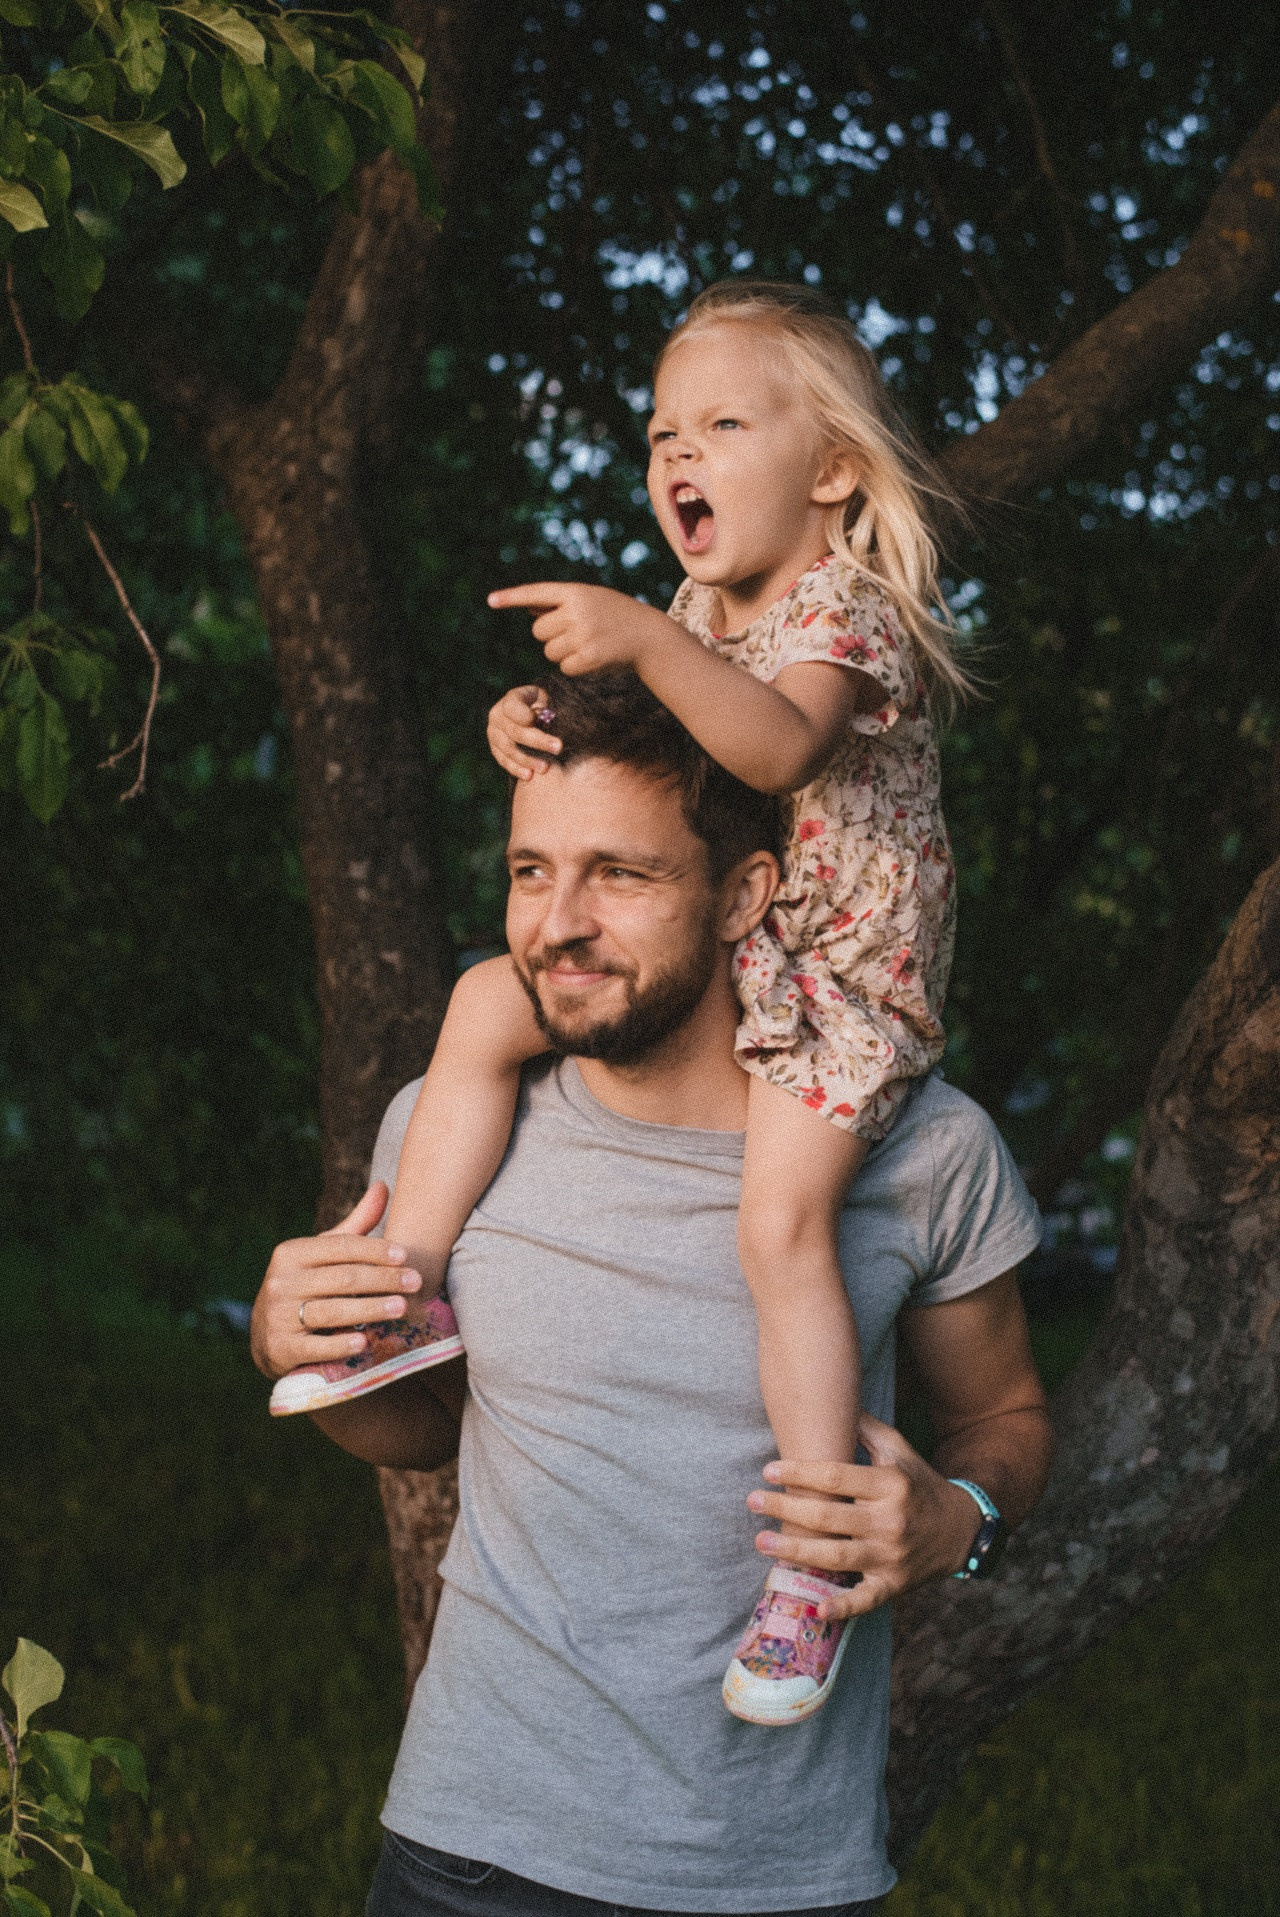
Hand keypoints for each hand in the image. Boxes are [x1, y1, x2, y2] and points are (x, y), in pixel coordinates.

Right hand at [249, 1182, 423, 1381]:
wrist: (266, 1337)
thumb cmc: (306, 1286)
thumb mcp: (322, 1256)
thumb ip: (354, 1227)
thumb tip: (384, 1186)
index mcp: (291, 1253)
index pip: (340, 1247)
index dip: (375, 1250)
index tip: (406, 1256)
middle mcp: (281, 1282)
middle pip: (342, 1278)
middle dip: (383, 1279)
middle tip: (415, 1282)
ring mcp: (279, 1316)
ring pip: (332, 1311)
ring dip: (370, 1309)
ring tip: (402, 1307)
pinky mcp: (281, 1348)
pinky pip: (315, 1346)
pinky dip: (339, 1344)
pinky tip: (364, 1342)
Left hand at [487, 582, 673, 676]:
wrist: (650, 636)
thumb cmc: (617, 616)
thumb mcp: (591, 600)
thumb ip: (561, 603)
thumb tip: (529, 607)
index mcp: (575, 592)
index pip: (536, 593)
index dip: (512, 597)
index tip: (490, 600)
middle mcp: (576, 611)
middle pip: (539, 630)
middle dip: (551, 635)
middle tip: (578, 633)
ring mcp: (582, 635)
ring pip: (549, 651)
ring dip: (563, 653)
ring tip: (589, 644)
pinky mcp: (588, 658)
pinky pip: (564, 667)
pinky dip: (574, 667)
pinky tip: (594, 658)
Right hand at [487, 683, 562, 779]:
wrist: (532, 714)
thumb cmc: (544, 705)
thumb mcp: (546, 699)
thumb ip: (546, 708)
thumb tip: (550, 720)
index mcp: (511, 698)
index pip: (514, 707)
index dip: (524, 715)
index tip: (537, 720)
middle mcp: (498, 715)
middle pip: (516, 731)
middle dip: (538, 741)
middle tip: (558, 748)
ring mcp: (494, 733)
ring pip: (509, 749)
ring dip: (527, 760)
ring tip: (545, 768)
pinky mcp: (495, 749)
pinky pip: (504, 761)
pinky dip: (516, 769)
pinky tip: (529, 776)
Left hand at [744, 1413, 982, 1619]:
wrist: (961, 1530)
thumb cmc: (919, 1484)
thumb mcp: (900, 1449)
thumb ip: (866, 1428)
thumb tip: (831, 1400)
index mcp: (891, 1484)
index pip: (836, 1476)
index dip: (799, 1473)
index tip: (768, 1470)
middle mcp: (890, 1521)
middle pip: (829, 1516)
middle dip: (786, 1509)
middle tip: (752, 1501)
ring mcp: (892, 1556)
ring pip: (837, 1555)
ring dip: (795, 1551)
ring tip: (761, 1542)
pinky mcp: (894, 1585)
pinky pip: (866, 1599)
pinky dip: (842, 1608)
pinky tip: (815, 1608)